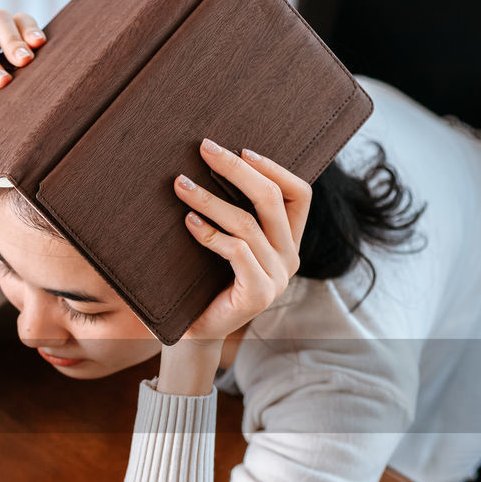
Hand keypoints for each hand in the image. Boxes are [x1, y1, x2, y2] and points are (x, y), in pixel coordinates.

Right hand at [0, 10, 46, 224]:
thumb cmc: (4, 150)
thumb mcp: (28, 119)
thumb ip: (43, 97)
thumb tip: (87, 85)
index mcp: (8, 56)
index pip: (18, 22)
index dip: (27, 27)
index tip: (41, 44)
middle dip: (12, 36)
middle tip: (25, 61)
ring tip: (3, 85)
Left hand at [156, 140, 310, 394]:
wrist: (194, 333)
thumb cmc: (203, 282)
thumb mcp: (223, 243)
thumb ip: (231, 213)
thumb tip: (210, 160)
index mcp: (287, 242)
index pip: (300, 194)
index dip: (274, 167)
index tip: (241, 149)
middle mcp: (289, 258)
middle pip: (272, 199)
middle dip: (237, 169)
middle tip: (204, 148)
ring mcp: (277, 278)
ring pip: (248, 224)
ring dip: (210, 199)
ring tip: (180, 184)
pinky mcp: (259, 294)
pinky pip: (237, 252)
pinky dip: (210, 233)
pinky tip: (188, 222)